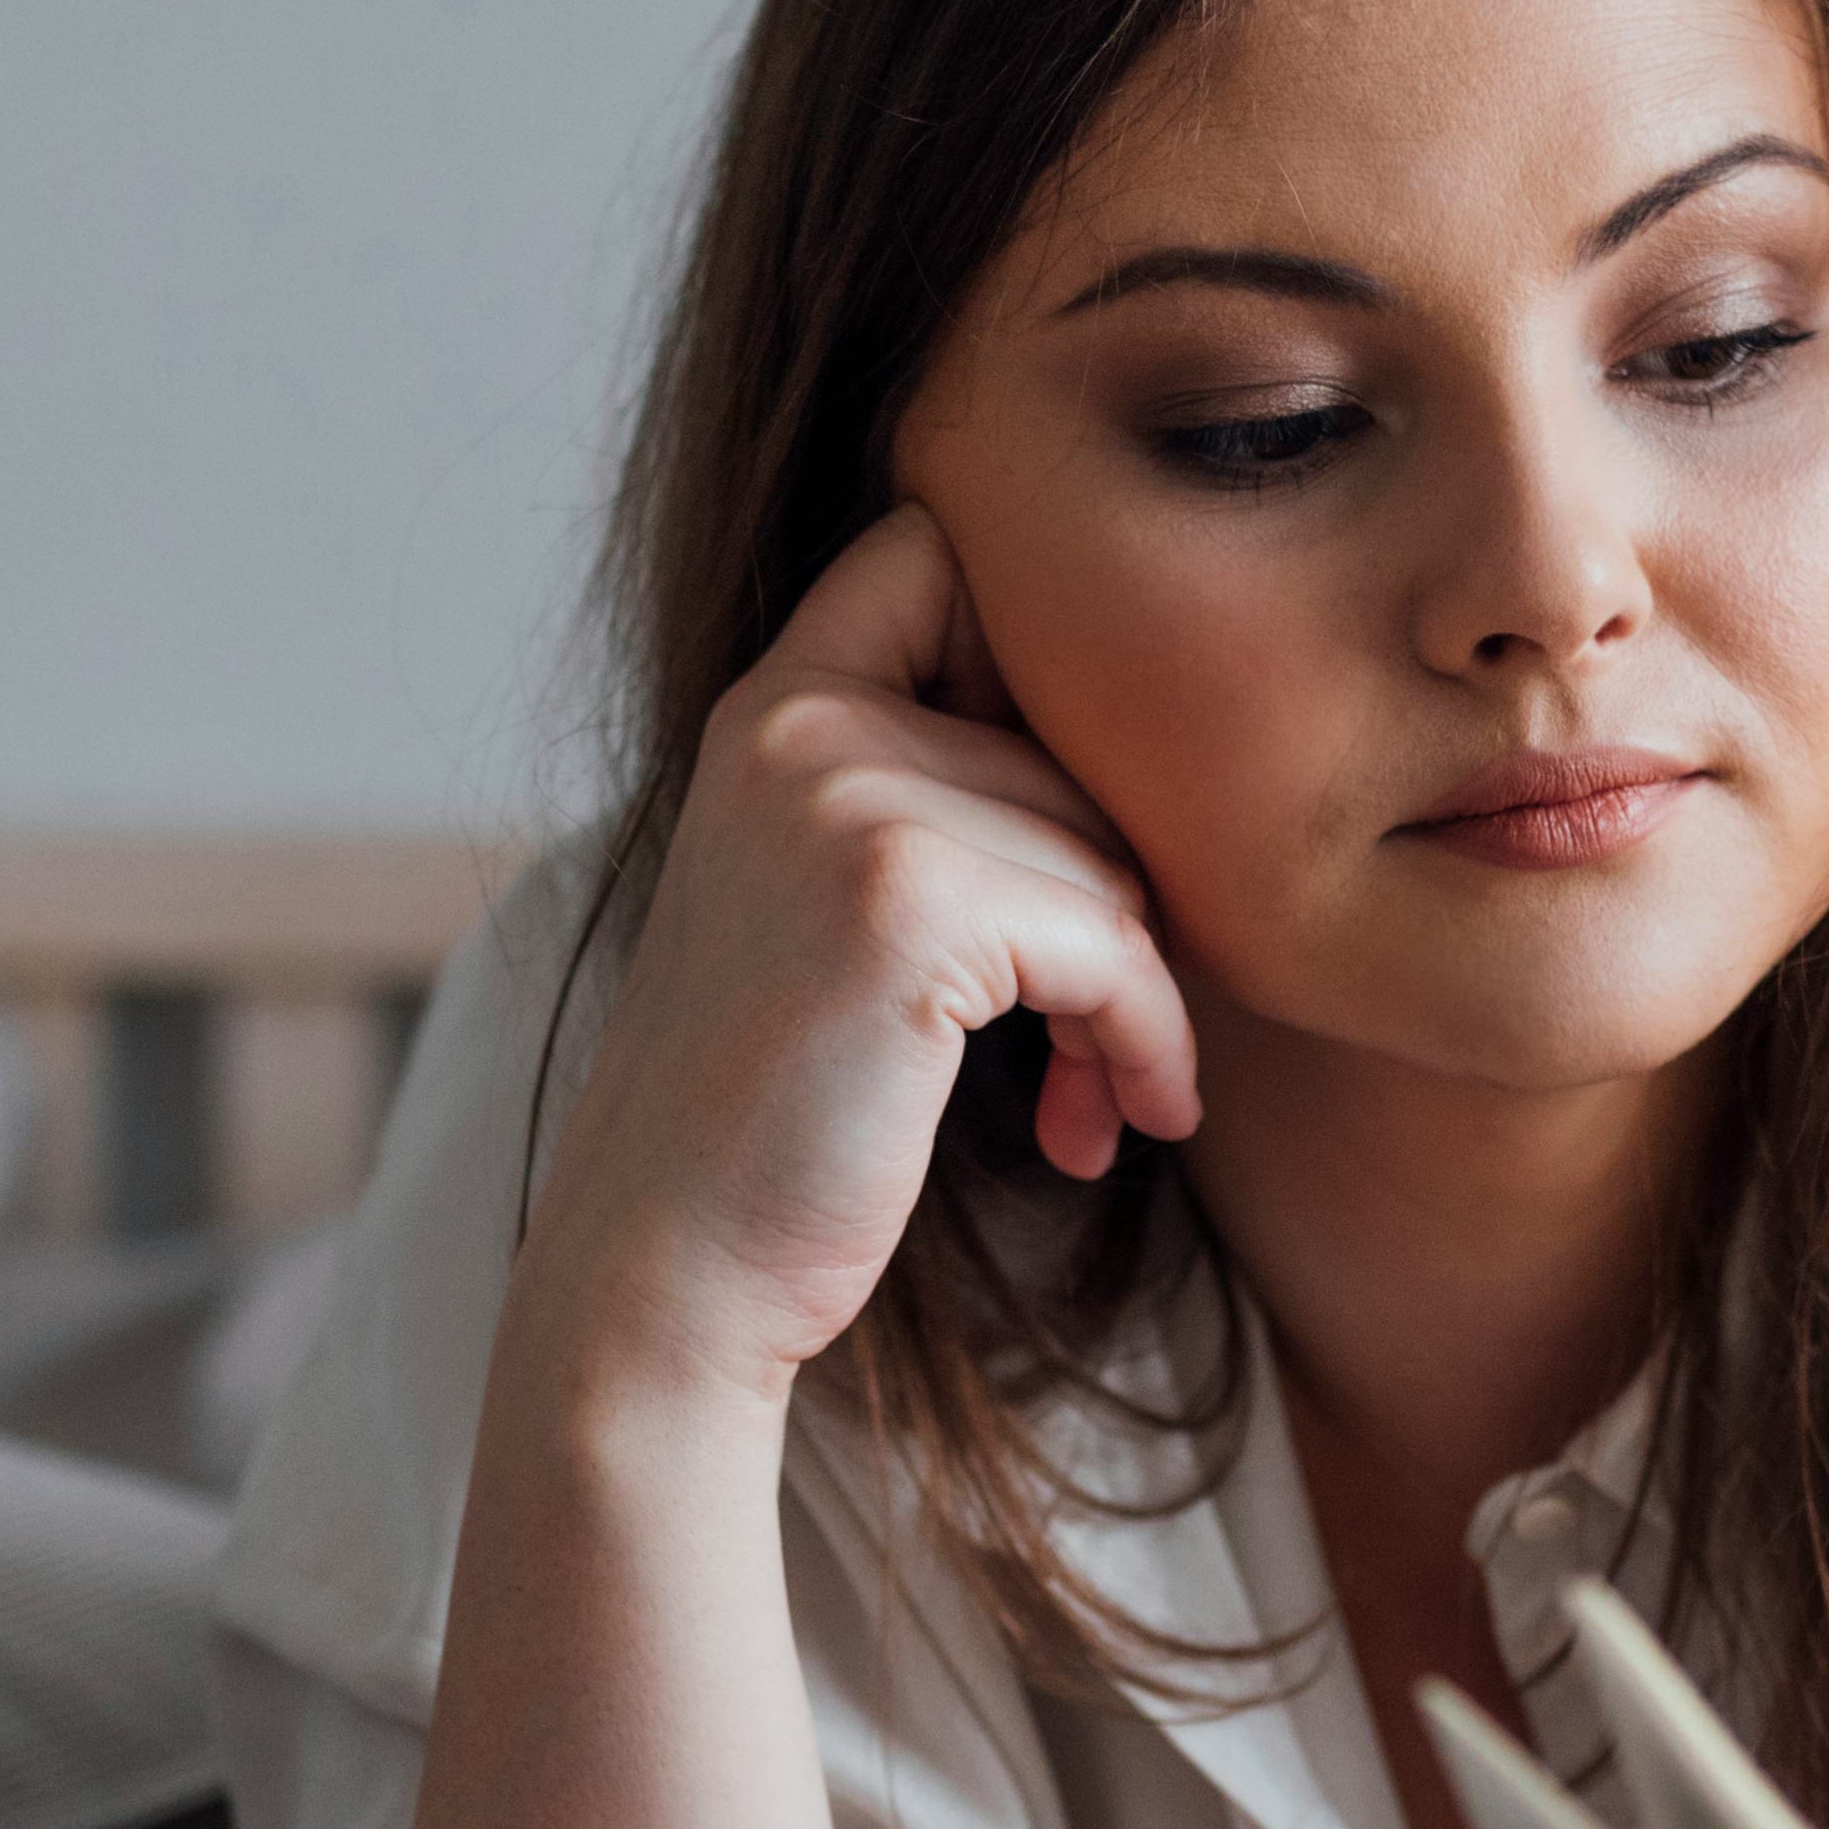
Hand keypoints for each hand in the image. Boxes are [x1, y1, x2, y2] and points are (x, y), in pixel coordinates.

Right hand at [509, 504, 1206, 1419]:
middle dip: (1110, 905)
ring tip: (1093, 1099)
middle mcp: (799, 725)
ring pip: (1111, 855)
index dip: (1036, 661)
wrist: (664, 1278)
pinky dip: (1139, 1044)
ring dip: (1133, 997)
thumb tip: (1164, 762)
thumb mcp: (823, 911)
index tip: (1060, 824)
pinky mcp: (910, 901)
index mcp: (766, 710)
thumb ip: (932, 801)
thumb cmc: (769, 1123)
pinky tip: (1099, 1130)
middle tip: (1099, 1045)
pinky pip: (1116, 944)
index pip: (938, 550)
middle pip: (1072, 748)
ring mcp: (847, 800)